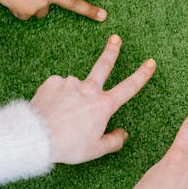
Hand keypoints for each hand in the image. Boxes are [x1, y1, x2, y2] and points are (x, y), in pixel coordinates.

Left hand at [29, 35, 156, 163]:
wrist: (37, 136)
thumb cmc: (68, 145)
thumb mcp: (95, 150)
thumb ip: (113, 141)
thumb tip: (123, 134)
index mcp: (103, 105)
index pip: (129, 87)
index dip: (142, 75)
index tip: (150, 63)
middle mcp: (89, 89)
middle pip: (104, 65)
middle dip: (112, 51)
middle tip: (115, 39)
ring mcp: (70, 83)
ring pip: (75, 87)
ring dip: (71, 96)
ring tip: (61, 115)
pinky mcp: (52, 82)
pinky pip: (58, 88)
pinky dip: (56, 97)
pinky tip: (51, 109)